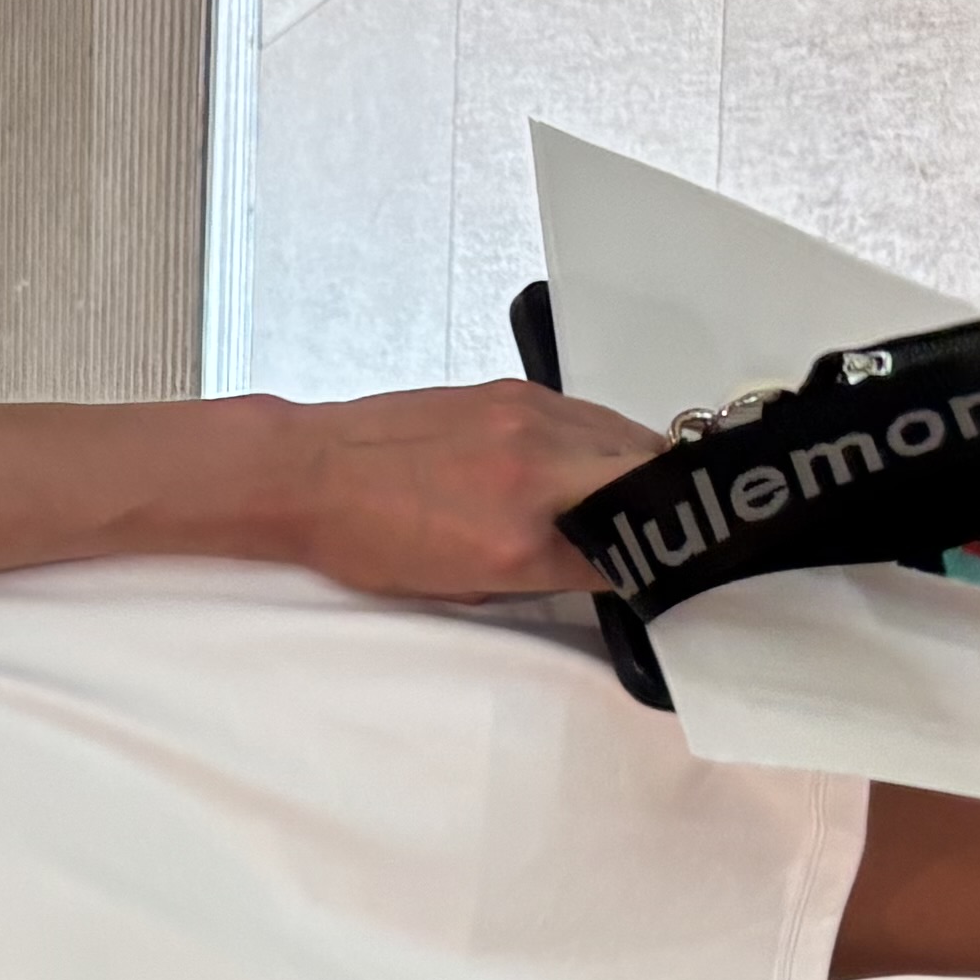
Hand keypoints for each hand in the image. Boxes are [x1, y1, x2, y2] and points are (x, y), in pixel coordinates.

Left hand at [276, 378, 672, 600]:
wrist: (311, 474)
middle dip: (667, 506)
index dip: (650, 565)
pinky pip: (589, 415)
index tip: (661, 571)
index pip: (624, 554)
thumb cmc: (368, 541)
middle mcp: (536, 472)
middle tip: (669, 527)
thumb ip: (541, 573)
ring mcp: (529, 420)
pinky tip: (589, 463)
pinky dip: (604, 441)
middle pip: (647, 479)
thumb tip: (598, 563)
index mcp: (519, 541)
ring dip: (641, 468)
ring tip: (635, 494)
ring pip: (627, 438)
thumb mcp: (464, 588)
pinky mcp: (516, 392)